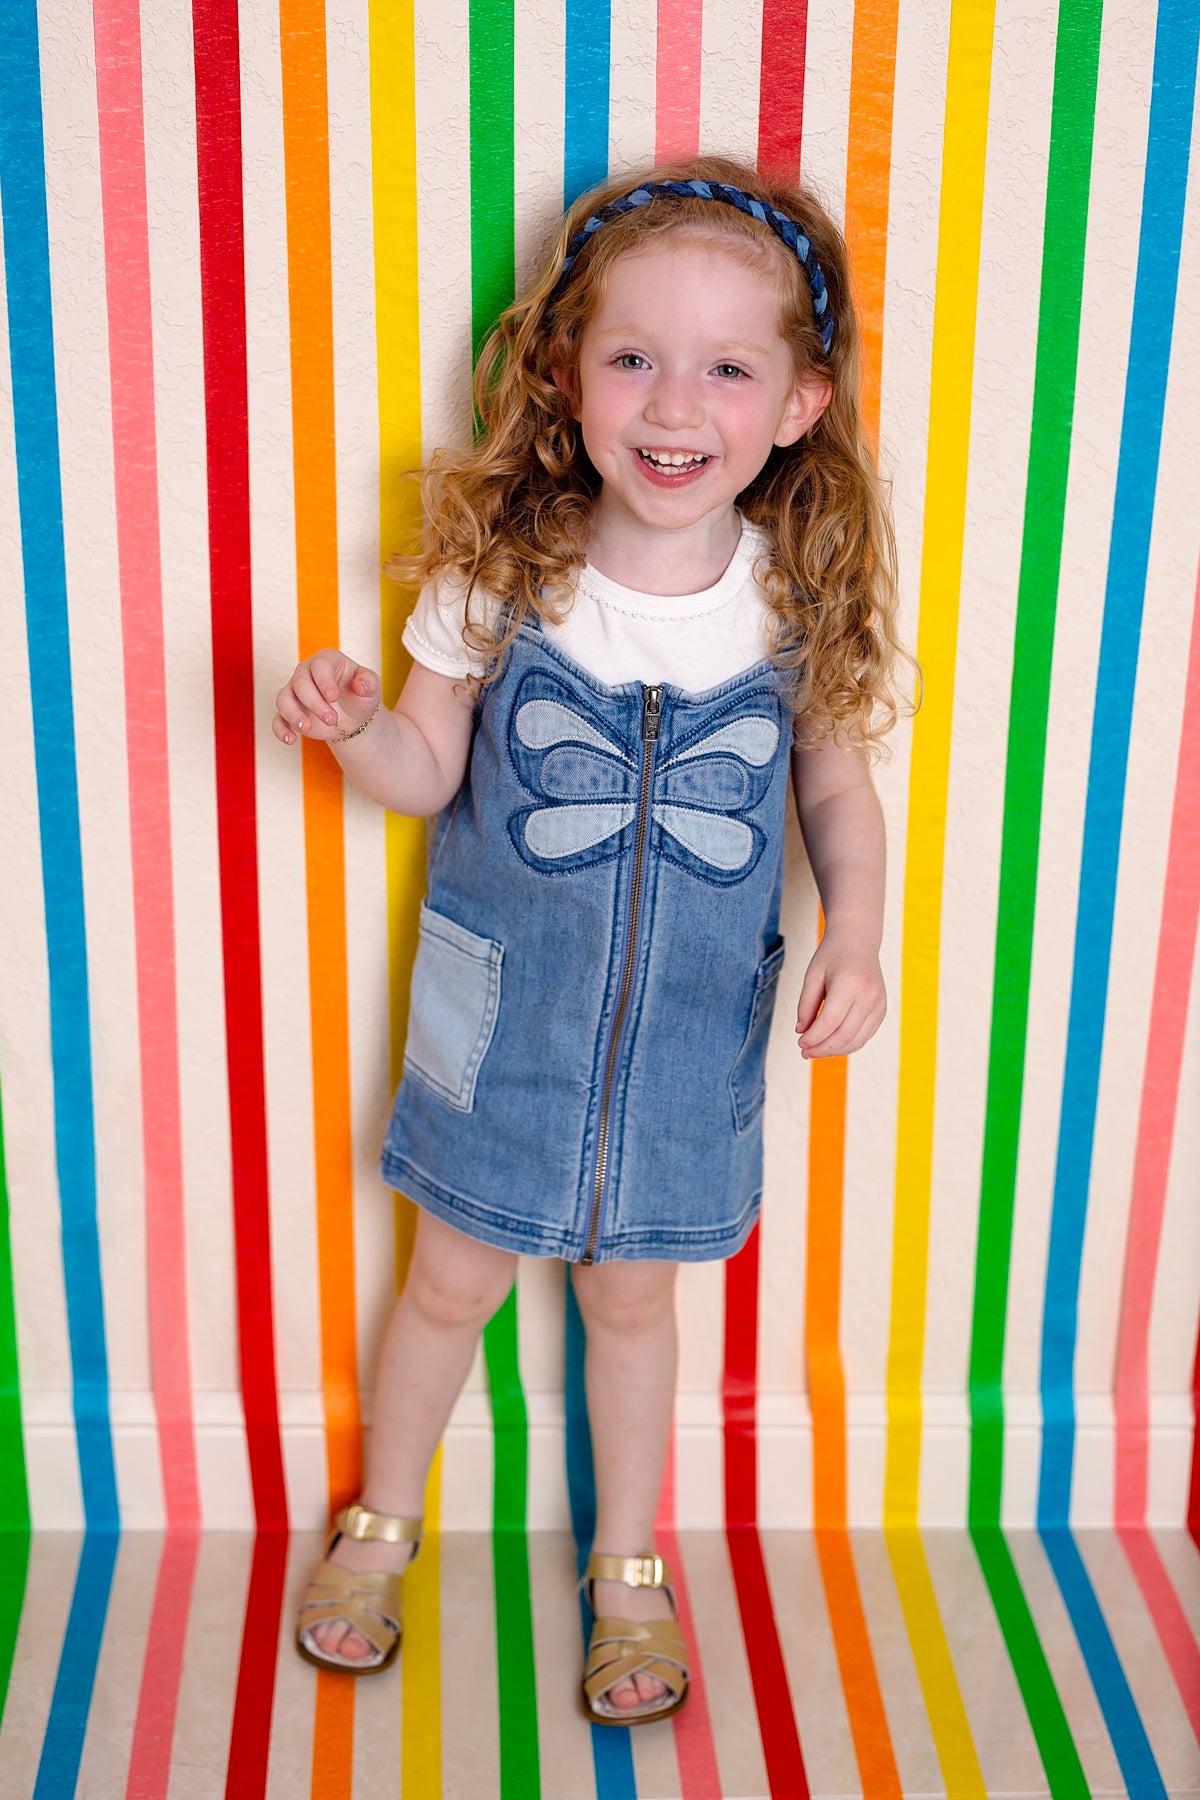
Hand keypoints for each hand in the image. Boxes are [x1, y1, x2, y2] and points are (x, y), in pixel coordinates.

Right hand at [272, 649, 380, 744]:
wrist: (352, 716)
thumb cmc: (360, 695)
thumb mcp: (371, 688)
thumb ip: (369, 683)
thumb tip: (361, 685)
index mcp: (327, 661)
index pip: (320, 666)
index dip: (324, 681)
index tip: (334, 697)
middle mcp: (306, 673)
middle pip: (300, 683)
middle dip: (314, 703)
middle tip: (332, 719)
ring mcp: (294, 692)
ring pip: (283, 699)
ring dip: (293, 714)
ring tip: (306, 728)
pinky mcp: (289, 712)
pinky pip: (278, 718)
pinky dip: (281, 729)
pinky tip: (291, 740)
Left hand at [794, 928, 885, 1058]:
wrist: (858, 941)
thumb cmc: (832, 956)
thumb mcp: (812, 976)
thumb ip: (805, 1005)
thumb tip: (802, 1032)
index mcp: (849, 984)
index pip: (829, 1022)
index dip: (813, 1038)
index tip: (800, 1043)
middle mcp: (869, 995)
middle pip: (844, 1035)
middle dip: (822, 1049)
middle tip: (805, 1052)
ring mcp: (879, 1004)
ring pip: (857, 1040)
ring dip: (835, 1050)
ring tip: (816, 1050)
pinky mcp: (882, 1009)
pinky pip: (865, 1035)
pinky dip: (847, 1044)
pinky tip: (832, 1043)